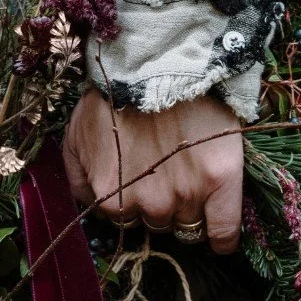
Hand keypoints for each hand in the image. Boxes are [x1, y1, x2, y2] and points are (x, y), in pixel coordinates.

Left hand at [64, 91, 243, 253]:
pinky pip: (224, 232)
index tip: (145, 190)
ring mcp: (186, 195)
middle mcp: (149, 204)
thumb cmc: (114, 94)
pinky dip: (223, 240)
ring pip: (188, 225)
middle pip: (159, 225)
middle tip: (168, 175)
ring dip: (188, 211)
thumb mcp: (76, 136)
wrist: (159, 60)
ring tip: (191, 180)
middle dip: (161, 206)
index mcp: (113, 198)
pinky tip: (221, 239)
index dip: (136, 206)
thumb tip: (89, 203)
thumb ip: (78, 178)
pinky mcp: (219, 182)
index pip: (127, 223)